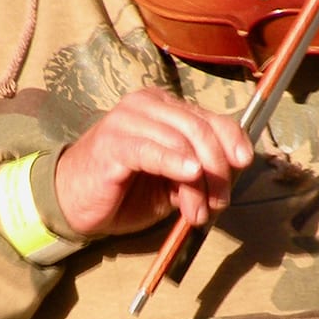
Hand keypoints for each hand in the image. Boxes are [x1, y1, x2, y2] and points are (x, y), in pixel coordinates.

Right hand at [52, 87, 254, 238]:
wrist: (74, 201)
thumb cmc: (125, 189)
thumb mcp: (173, 180)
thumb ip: (199, 171)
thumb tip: (232, 173)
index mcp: (164, 107)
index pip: (210, 117)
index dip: (232, 140)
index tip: (243, 165)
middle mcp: (147, 105)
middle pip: (199, 129)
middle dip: (216, 170)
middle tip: (218, 204)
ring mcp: (127, 120)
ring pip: (180, 143)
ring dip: (197, 183)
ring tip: (196, 213)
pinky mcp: (112, 143)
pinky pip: (151, 151)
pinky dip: (174, 163)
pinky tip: (189, 175)